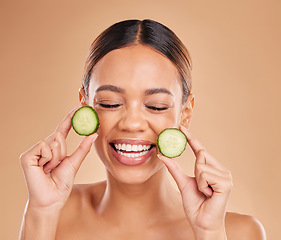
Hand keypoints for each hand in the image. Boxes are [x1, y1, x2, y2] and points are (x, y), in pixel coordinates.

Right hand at [19, 105, 97, 209]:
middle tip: (57, 166)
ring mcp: (34, 151)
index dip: (70, 118)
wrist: (52, 199)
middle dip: (63, 151)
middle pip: (59, 135)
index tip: (79, 106)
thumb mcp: (74, 162)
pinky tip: (43, 169)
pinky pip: (44, 147)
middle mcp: (43, 147)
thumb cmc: (61, 183)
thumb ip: (83, 148)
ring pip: (53, 141)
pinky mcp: (27, 156)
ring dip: (57, 157)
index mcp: (54, 148)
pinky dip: (49, 158)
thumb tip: (94, 133)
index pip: (63, 129)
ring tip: (50, 169)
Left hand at [158, 125, 231, 239]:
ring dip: (197, 180)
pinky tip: (209, 194)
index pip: (200, 149)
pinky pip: (204, 173)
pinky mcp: (226, 182)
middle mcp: (221, 169)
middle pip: (201, 153)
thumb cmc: (195, 205)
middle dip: (195, 170)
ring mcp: (226, 175)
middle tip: (200, 187)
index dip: (191, 138)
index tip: (180, 127)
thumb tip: (162, 154)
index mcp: (212, 168)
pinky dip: (202, 185)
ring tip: (205, 192)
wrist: (202, 223)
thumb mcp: (182, 183)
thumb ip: (174, 168)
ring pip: (201, 163)